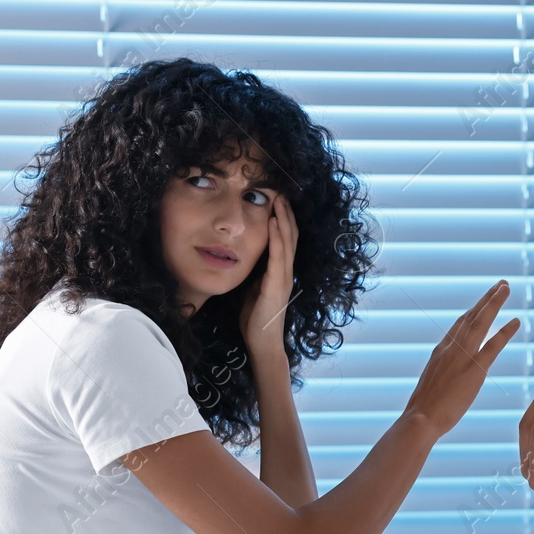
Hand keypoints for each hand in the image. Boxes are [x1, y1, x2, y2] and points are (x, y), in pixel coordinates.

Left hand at [240, 193, 297, 363]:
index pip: (285, 240)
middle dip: (286, 213)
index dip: (283, 219)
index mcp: (280, 271)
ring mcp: (283, 278)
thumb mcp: (252, 287)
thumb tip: (243, 254)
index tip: (277, 199)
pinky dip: (276, 239)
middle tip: (280, 191)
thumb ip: (254, 271)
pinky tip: (272, 224)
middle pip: (290, 236)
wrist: (262, 343)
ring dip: (283, 220)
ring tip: (278, 200)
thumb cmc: (255, 317)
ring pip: (287, 243)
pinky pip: (278, 258)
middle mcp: (286, 271)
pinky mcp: (277, 286)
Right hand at [403, 280, 519, 439]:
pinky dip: (505, 331)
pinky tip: (516, 321)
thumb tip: (445, 376)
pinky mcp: (475, 369)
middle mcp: (450, 348)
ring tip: (506, 288)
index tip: (483, 301)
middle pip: (471, 316)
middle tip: (501, 284)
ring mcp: (462, 357)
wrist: (420, 418)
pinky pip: (493, 345)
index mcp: (440, 351)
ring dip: (494, 302)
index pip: (459, 325)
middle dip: (486, 298)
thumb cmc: (423, 410)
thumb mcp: (431, 384)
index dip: (473, 311)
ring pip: (480, 322)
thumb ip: (441, 374)